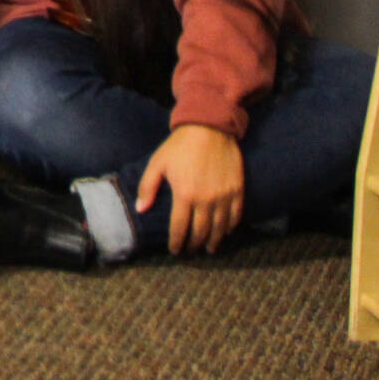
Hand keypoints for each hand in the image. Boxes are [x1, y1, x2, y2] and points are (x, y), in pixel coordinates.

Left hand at [137, 123, 245, 254]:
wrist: (209, 129)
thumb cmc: (180, 146)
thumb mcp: (158, 163)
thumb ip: (148, 187)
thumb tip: (141, 209)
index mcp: (184, 194)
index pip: (180, 228)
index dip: (177, 242)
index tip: (175, 250)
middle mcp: (206, 200)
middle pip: (201, 232)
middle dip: (194, 244)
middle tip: (190, 250)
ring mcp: (224, 196)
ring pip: (220, 228)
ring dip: (214, 241)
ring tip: (208, 248)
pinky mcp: (238, 190)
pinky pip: (236, 216)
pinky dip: (230, 227)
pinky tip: (225, 232)